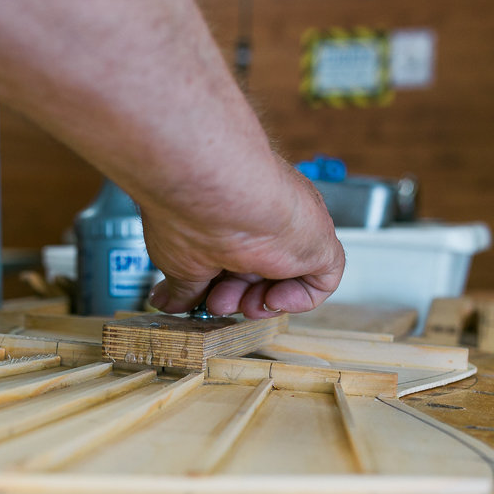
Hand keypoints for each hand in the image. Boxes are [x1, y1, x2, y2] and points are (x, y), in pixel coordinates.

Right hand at [142, 157, 344, 318]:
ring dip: (259, 301)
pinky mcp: (318, 244)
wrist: (216, 191)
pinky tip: (272, 297)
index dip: (214, 284)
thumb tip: (171, 303)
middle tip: (217, 303)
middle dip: (233, 296)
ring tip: (240, 302)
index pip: (229, 257)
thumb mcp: (178, 259)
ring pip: (284, 279)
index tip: (196, 295)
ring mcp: (291, 231)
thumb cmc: (189, 212)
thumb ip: (182, 284)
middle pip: (255, 271)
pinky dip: (299, 300)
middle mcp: (262, 219)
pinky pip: (321, 282)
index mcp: (229, 216)